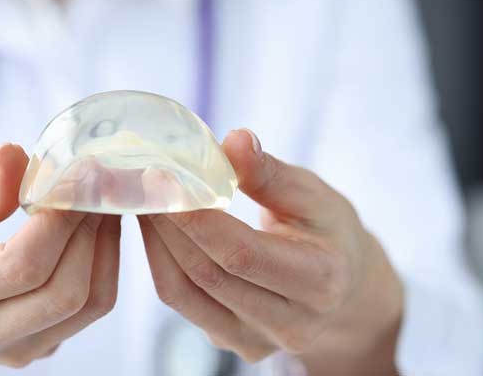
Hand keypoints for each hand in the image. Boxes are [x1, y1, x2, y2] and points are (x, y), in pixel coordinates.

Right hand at [0, 144, 120, 374]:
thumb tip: (16, 154)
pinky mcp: (42, 347)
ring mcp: (18, 349)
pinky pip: (92, 308)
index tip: (74, 175)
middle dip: (88, 229)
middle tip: (94, 182)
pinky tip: (94, 227)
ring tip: (98, 201)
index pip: (21, 265)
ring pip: (89, 303)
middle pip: (64, 291)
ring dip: (105, 244)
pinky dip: (104, 262)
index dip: (58, 219)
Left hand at [139, 129, 403, 374]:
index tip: (162, 178)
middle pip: (207, 274)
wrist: (342, 286)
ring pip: (183, 293)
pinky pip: (182, 302)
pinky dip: (160, 261)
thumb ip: (271, 173)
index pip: (242, 253)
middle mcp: (290, 324)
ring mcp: (256, 341)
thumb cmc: (326, 230)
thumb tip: (233, 140)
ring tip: (142, 201)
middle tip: (140, 183)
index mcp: (320, 281)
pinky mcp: (231, 342)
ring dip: (154, 243)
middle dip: (167, 225)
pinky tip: (154, 229)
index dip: (196, 217)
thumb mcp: (313, 195)